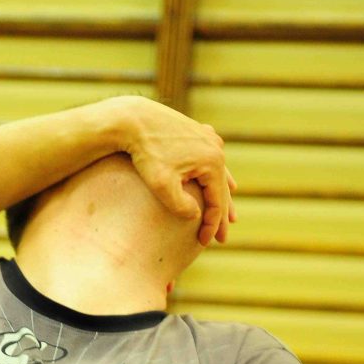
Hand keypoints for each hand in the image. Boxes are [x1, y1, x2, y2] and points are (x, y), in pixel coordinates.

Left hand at [118, 96, 235, 245]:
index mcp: (212, 162)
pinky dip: (215, 177)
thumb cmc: (145, 154)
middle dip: (220, 216)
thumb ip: (181, 206)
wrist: (133, 119)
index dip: (211, 226)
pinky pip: (211, 161)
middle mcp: (216, 149)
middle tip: (222, 240)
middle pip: (221, 190)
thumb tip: (197, 216)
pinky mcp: (197, 133)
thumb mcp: (162, 185)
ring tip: (230, 217)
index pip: (216, 203)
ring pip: (218, 175)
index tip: (203, 243)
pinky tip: (224, 182)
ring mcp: (208, 139)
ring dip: (222, 196)